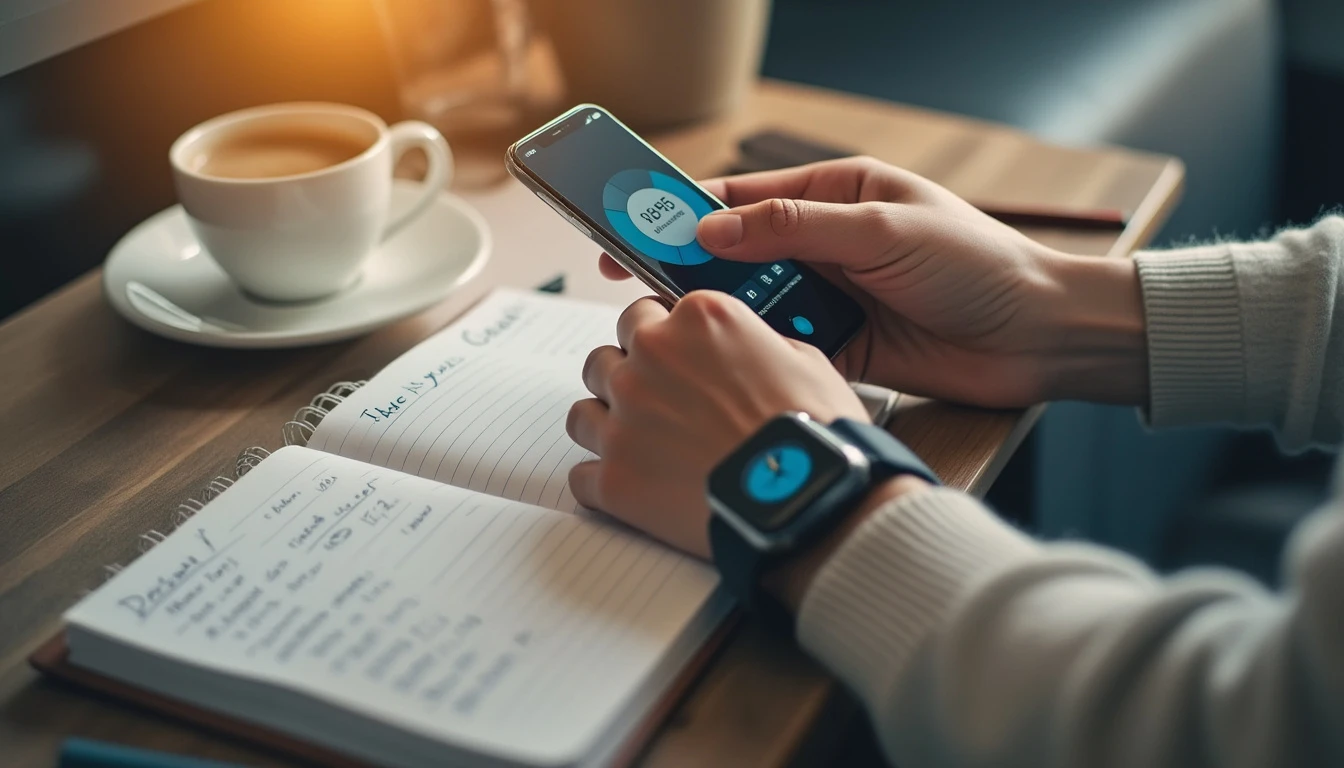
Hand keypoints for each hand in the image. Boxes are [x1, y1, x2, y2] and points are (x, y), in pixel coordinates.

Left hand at [567, 291, 868, 557]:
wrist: (807, 501)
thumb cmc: (814, 432)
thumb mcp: (803, 360)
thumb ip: (752, 344)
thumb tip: (738, 354)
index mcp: (698, 320)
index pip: (647, 312)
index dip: (663, 339)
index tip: (675, 360)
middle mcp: (651, 358)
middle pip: (607, 357)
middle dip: (628, 378)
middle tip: (659, 406)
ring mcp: (625, 419)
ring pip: (584, 412)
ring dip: (608, 426)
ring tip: (642, 449)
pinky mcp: (614, 478)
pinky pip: (581, 475)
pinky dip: (603, 483)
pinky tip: (632, 489)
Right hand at [598, 157, 1146, 407]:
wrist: (1040, 337)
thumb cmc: (977, 265)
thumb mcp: (882, 229)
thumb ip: (795, 228)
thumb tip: (712, 230)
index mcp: (837, 195)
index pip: (743, 196)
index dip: (683, 211)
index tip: (630, 225)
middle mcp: (827, 243)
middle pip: (738, 253)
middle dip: (688, 268)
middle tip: (631, 285)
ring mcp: (832, 296)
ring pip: (755, 303)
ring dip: (727, 314)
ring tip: (686, 327)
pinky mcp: (840, 346)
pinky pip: (783, 345)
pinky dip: (760, 350)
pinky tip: (739, 358)